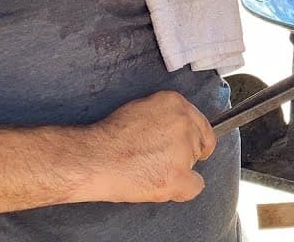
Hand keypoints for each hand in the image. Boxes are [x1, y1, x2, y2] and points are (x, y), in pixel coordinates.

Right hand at [74, 90, 215, 203]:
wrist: (94, 158)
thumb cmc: (109, 137)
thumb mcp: (141, 108)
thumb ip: (163, 115)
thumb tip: (171, 128)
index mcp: (175, 103)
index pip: (198, 122)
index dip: (191, 137)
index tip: (187, 145)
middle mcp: (184, 122)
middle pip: (198, 143)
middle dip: (183, 153)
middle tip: (158, 160)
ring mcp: (184, 149)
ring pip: (193, 165)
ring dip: (178, 170)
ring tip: (149, 171)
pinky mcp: (179, 175)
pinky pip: (195, 186)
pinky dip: (182, 190)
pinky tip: (163, 187)